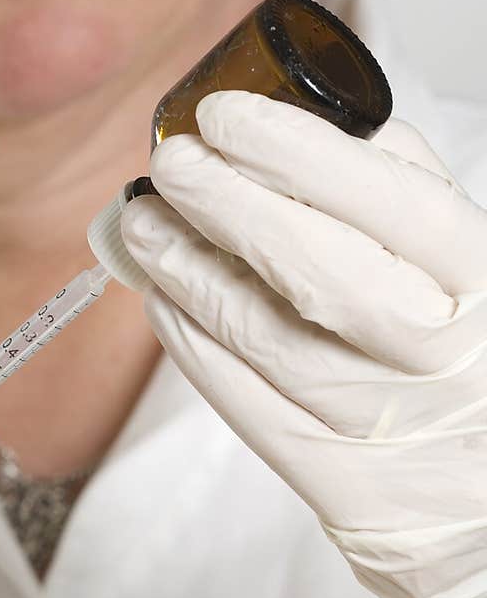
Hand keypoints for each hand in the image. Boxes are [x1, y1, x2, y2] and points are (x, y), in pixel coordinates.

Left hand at [120, 90, 486, 597]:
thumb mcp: (465, 254)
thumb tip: (290, 119)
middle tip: (171, 163)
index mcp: (480, 277)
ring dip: (186, 270)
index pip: (390, 200)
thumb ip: (397, 181)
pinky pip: (242, 399)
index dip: (295, 152)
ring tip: (144, 223)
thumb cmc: (466, 341)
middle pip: (315, 271)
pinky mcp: (338, 482)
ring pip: (263, 336)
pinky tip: (164, 294)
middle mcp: (437, 353)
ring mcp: (386, 422)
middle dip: (225, 205)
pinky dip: (191, 338)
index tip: (223, 116)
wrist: (485, 481)